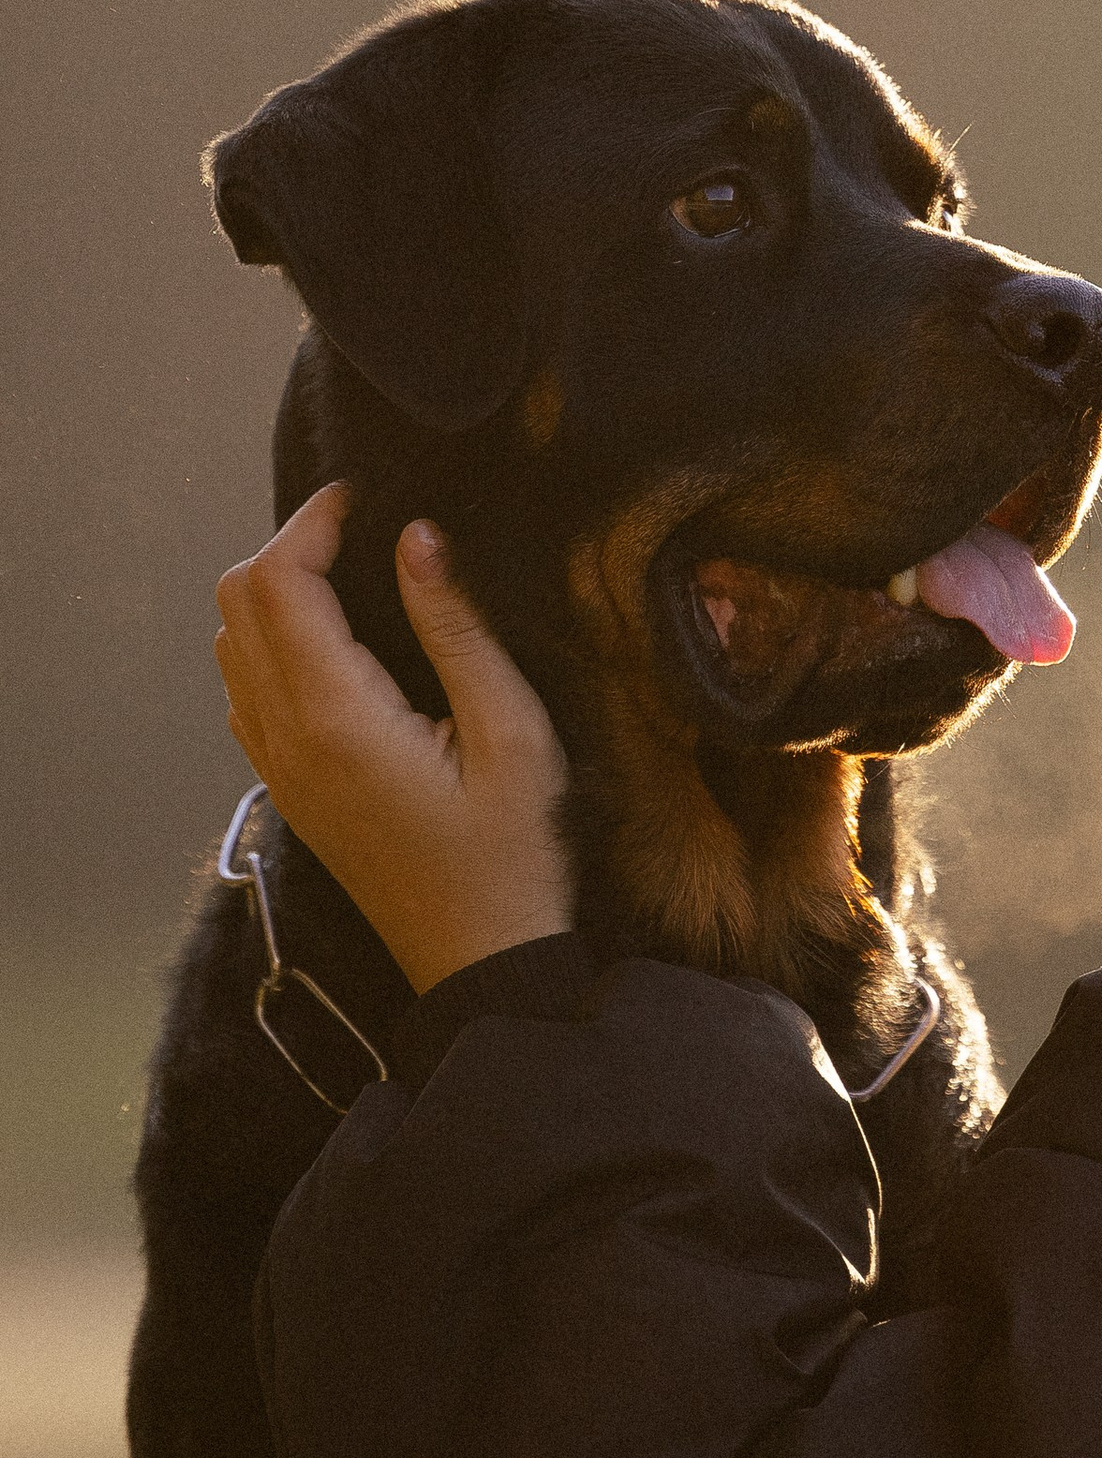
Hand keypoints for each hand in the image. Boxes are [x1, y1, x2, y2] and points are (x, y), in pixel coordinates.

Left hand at [216, 486, 573, 993]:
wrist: (480, 960)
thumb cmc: (514, 853)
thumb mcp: (513, 733)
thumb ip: (457, 629)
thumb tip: (417, 538)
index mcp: (337, 719)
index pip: (278, 584)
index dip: (313, 521)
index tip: (369, 497)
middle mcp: (287, 740)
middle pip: (237, 603)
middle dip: (290, 546)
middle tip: (365, 529)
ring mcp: (278, 768)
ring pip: (232, 644)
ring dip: (277, 593)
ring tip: (356, 576)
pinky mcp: (288, 788)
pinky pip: (246, 690)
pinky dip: (274, 643)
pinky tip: (342, 643)